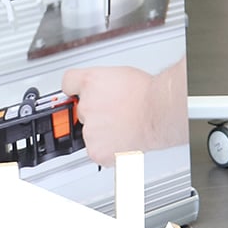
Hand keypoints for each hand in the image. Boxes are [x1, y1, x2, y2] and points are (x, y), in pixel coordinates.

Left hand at [61, 62, 189, 165]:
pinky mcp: (95, 150)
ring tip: (123, 126)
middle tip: (115, 114)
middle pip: (81, 111)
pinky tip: (121, 140)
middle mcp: (85, 106)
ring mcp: (89, 129)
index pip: (69, 83)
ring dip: (102, 132)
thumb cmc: (148, 95)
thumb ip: (105, 84)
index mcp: (90, 83)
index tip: (77, 94)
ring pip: (89, 133)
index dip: (75, 89)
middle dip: (96, 114)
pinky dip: (107, 150)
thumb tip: (104, 90)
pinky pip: (96, 151)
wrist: (158, 113)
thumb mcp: (122, 76)